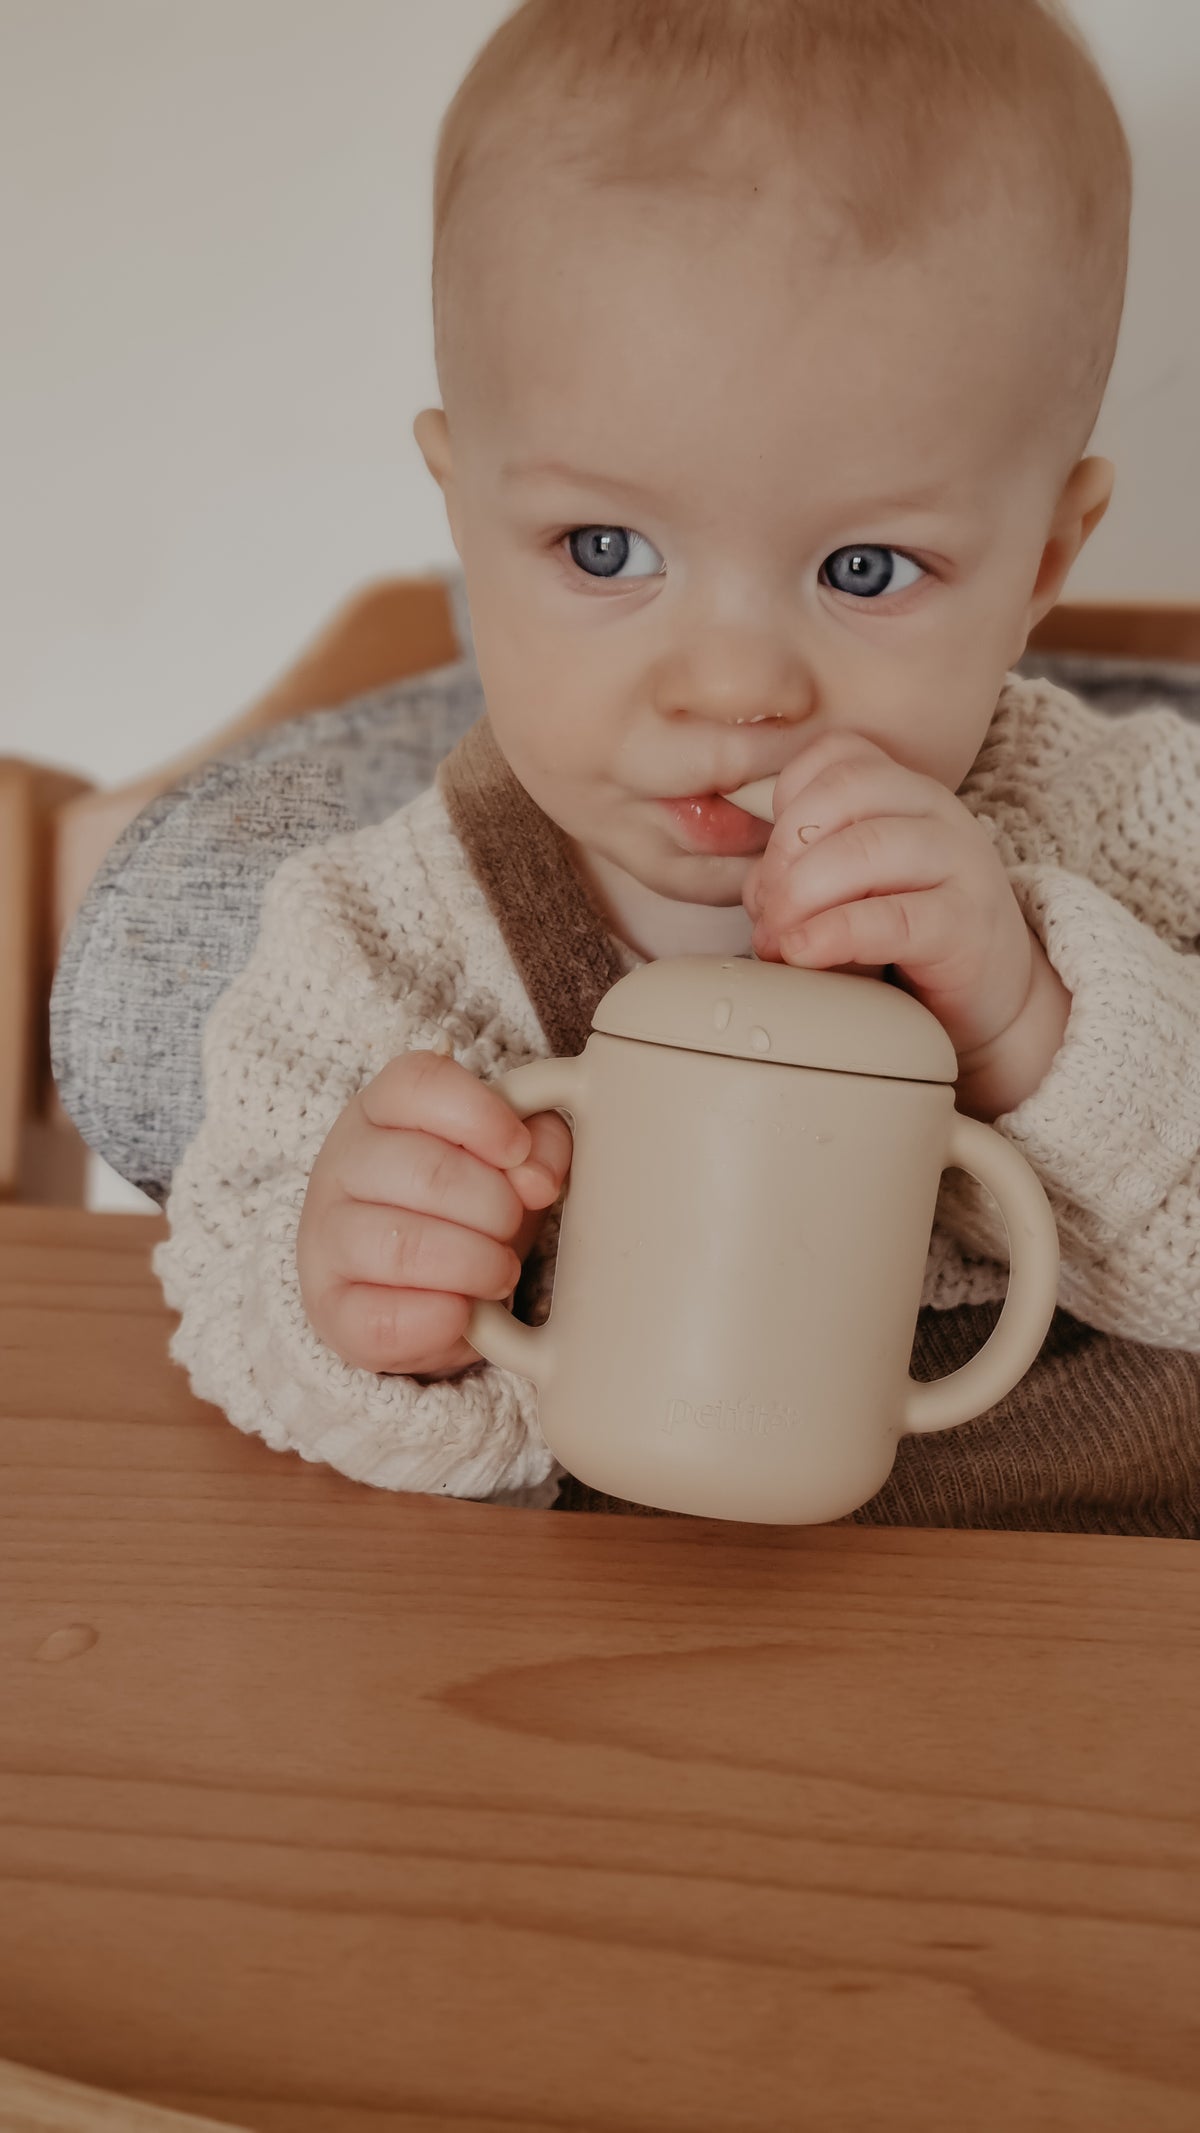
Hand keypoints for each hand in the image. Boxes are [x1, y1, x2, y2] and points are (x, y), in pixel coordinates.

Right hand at [297, 1050, 572, 1379]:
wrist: (419, 1290)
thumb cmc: (467, 1206)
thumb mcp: (511, 1162)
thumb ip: (541, 1146)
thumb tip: (537, 1178)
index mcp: (382, 1108)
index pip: (419, 1082)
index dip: (480, 1114)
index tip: (518, 1150)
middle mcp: (341, 1163)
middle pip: (427, 1170)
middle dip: (495, 1207)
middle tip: (511, 1227)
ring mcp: (326, 1237)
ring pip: (402, 1245)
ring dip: (475, 1265)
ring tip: (499, 1273)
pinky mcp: (329, 1309)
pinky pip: (383, 1320)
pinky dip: (441, 1320)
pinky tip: (462, 1312)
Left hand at [742, 731, 1034, 1064]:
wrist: (992, 996)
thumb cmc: (909, 938)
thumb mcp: (852, 888)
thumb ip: (803, 872)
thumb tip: (757, 892)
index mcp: (905, 790)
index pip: (836, 753)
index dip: (786, 803)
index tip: (770, 864)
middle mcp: (937, 812)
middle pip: (844, 791)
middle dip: (785, 851)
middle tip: (767, 911)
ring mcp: (960, 863)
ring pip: (866, 848)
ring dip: (802, 895)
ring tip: (780, 941)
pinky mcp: (967, 924)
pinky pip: (893, 916)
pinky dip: (835, 933)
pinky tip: (805, 952)